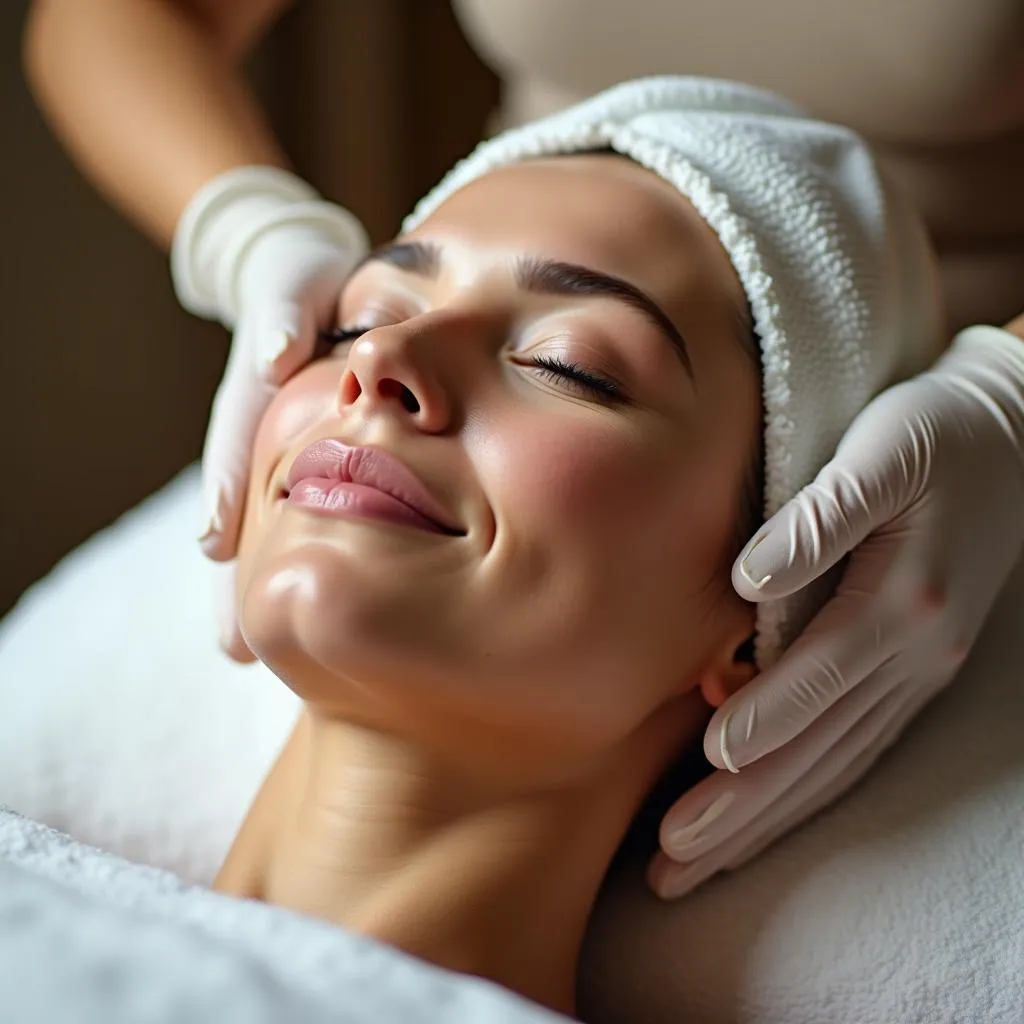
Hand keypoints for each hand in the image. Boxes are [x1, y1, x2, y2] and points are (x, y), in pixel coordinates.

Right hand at [171, 167, 367, 656]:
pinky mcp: (303, 466)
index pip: (236, 447)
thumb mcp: (291, 288)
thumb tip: (275, 359)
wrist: (302, 281)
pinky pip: (289, 521)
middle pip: (237, 509)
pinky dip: (283, 566)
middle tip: (234, 646)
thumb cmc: (300, 284)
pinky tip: (291, 610)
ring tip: (245, 653)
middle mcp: (256, 435)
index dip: (230, 494)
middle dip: (231, 578)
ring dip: (250, 587)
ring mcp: (274, 455)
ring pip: (260, 526)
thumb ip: (281, 319)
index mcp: (253, 396)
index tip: (218, 547)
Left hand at [649, 322, 1023, 899]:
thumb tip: (750, 578)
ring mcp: (917, 673)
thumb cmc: (930, 437)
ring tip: (695, 863)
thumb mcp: (880, 453)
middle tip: (672, 861)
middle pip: (820, 748)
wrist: (1009, 441)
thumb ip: (820, 516)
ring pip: (834, 765)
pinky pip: (855, 751)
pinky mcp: (911, 675)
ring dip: (763, 820)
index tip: (704, 762)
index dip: (764, 720)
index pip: (820, 678)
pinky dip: (804, 792)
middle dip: (744, 808)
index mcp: (904, 601)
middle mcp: (915, 654)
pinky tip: (761, 818)